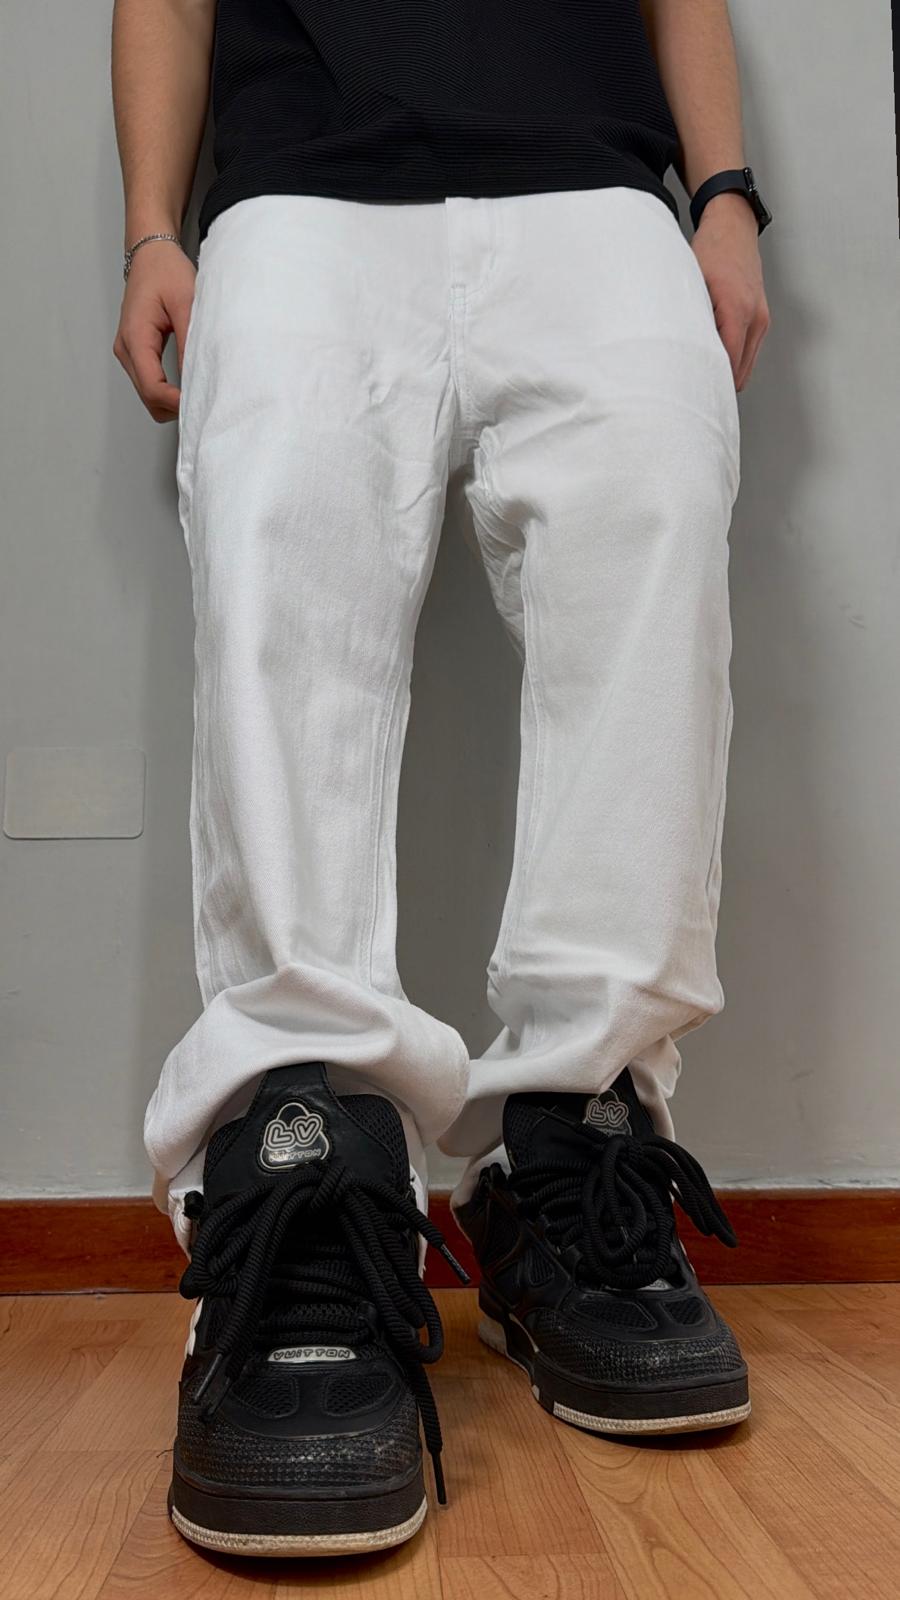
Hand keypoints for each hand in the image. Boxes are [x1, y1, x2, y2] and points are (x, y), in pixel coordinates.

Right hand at [113, 241, 196, 421]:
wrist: (151, 255)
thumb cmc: (166, 271)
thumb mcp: (186, 304)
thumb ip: (190, 343)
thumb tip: (198, 379)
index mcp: (135, 336)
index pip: (152, 387)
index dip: (177, 402)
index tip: (201, 404)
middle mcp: (126, 349)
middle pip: (149, 398)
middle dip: (175, 407)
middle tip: (206, 403)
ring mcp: (128, 353)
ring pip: (148, 396)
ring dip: (172, 401)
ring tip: (199, 393)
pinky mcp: (135, 353)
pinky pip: (150, 384)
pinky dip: (168, 391)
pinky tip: (188, 384)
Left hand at [692, 193, 770, 391]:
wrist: (733, 228)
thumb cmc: (709, 252)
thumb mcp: (690, 285)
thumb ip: (687, 320)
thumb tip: (674, 355)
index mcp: (737, 311)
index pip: (728, 365)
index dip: (709, 385)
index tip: (691, 399)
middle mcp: (755, 318)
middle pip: (739, 374)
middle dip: (716, 385)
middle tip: (689, 393)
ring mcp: (762, 319)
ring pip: (745, 367)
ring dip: (724, 373)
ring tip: (698, 375)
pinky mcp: (762, 319)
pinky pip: (748, 353)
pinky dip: (732, 360)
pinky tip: (711, 355)